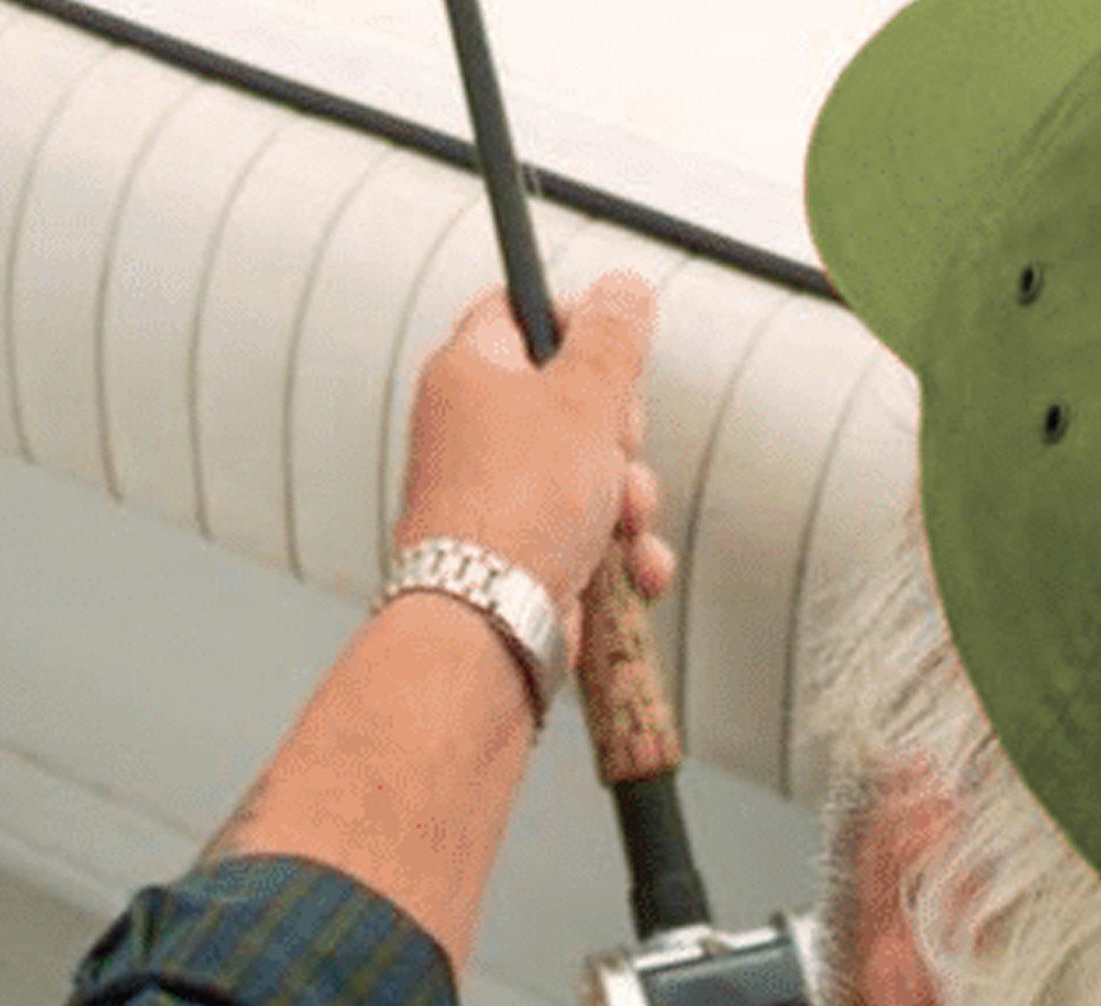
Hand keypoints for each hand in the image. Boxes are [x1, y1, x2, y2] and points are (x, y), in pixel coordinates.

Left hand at [394, 272, 659, 660]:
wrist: (486, 624)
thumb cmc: (523, 502)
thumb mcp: (584, 396)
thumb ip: (612, 337)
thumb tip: (624, 286)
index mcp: (468, 371)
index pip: (520, 308)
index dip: (578, 318)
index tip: (615, 346)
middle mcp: (471, 430)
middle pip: (572, 395)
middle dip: (620, 429)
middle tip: (615, 446)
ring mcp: (495, 495)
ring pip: (591, 471)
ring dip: (629, 498)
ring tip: (619, 521)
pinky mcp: (520, 553)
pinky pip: (588, 534)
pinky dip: (619, 553)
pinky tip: (633, 572)